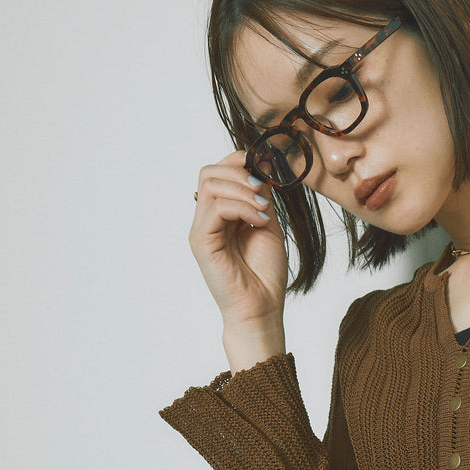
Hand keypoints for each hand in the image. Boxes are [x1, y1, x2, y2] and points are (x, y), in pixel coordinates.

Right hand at [189, 151, 288, 332]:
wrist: (260, 308)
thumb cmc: (264, 274)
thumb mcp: (268, 224)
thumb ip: (261, 197)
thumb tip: (262, 168)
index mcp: (221, 214)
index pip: (218, 172)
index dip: (239, 161)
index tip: (266, 166)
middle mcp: (206, 219)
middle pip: (209, 172)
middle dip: (239, 172)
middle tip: (263, 190)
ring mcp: (201, 229)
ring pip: (211, 184)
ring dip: (243, 190)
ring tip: (265, 211)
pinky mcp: (201, 241)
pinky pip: (216, 207)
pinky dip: (242, 207)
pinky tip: (260, 221)